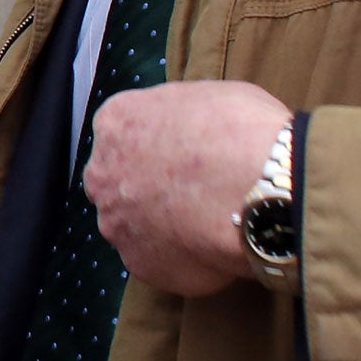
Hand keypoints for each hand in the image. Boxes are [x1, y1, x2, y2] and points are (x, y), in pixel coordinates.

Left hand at [83, 81, 291, 295]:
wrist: (258, 189)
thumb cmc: (242, 132)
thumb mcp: (211, 97)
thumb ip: (183, 118)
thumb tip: (192, 131)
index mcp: (116, 123)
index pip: (123, 136)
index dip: (156, 148)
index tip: (183, 158)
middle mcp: (103, 174)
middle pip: (118, 183)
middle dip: (149, 188)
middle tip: (194, 193)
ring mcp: (116, 223)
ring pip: (133, 226)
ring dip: (162, 227)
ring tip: (208, 226)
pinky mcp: (139, 264)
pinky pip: (158, 262)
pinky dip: (183, 259)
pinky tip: (213, 251)